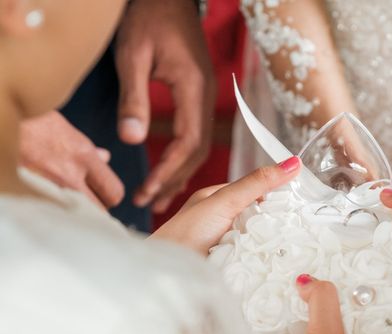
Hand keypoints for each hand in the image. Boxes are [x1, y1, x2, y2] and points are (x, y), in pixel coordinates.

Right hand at [19, 111, 123, 207]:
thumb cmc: (25, 115)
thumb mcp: (61, 125)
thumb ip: (85, 148)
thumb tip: (104, 157)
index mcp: (82, 155)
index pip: (114, 191)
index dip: (108, 196)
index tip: (100, 195)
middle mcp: (69, 174)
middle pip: (99, 212)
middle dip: (94, 212)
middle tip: (83, 207)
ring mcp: (45, 187)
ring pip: (74, 217)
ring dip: (71, 216)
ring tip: (63, 208)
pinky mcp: (25, 192)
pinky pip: (46, 215)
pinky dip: (48, 215)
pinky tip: (42, 208)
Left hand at [116, 0, 214, 212]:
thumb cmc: (150, 18)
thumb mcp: (133, 56)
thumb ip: (134, 99)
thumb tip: (132, 141)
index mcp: (194, 90)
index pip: (187, 143)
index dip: (169, 171)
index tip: (148, 190)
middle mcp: (205, 98)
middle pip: (197, 152)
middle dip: (175, 179)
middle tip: (150, 202)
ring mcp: (204, 98)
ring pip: (199, 147)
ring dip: (180, 173)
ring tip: (160, 197)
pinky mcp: (198, 96)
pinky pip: (195, 135)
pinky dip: (183, 158)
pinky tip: (171, 171)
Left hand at [152, 157, 300, 254]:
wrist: (166, 273)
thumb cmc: (187, 234)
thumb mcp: (225, 202)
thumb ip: (256, 184)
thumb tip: (292, 163)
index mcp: (219, 199)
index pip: (258, 192)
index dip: (279, 196)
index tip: (304, 203)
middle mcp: (223, 221)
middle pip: (260, 218)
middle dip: (278, 224)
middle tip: (302, 229)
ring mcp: (227, 245)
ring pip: (259, 240)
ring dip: (272, 245)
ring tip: (295, 249)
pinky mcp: (230, 266)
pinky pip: (254, 260)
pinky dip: (264, 261)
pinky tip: (278, 264)